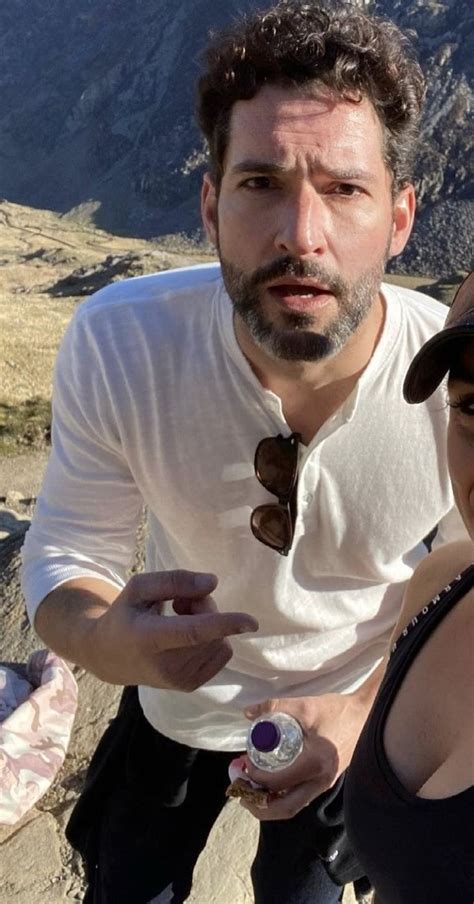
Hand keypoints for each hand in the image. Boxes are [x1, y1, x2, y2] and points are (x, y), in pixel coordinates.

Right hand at [87, 570, 258, 688]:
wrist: (110, 657)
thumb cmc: (127, 615)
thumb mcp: (139, 587)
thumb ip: (174, 580)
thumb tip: (213, 583)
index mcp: (148, 638)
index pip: (191, 632)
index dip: (223, 623)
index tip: (252, 622)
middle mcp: (165, 666)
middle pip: (211, 630)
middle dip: (204, 607)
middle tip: (179, 602)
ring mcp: (179, 681)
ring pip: (220, 641)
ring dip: (208, 623)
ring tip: (179, 619)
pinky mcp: (190, 686)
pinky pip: (222, 652)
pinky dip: (212, 639)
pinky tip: (187, 636)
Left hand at [240, 691, 371, 820]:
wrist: (364, 715)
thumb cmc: (336, 710)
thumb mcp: (304, 705)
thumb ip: (275, 706)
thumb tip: (248, 712)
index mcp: (315, 764)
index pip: (278, 782)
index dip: (255, 778)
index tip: (243, 763)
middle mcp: (321, 781)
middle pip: (285, 808)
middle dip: (259, 805)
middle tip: (240, 789)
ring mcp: (325, 784)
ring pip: (293, 805)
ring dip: (270, 803)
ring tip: (251, 788)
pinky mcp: (326, 781)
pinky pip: (300, 797)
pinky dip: (282, 796)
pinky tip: (270, 782)